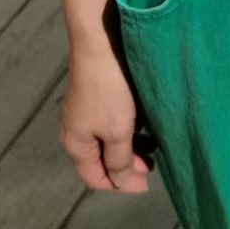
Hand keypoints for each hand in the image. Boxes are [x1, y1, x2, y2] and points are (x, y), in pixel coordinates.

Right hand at [61, 42, 154, 192]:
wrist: (100, 43)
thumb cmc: (108, 89)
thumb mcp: (117, 131)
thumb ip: (119, 159)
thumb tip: (118, 181)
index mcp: (76, 145)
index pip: (95, 178)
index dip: (120, 185)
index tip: (146, 183)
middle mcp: (75, 130)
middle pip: (101, 160)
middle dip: (127, 165)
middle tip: (153, 164)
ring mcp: (84, 112)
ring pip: (108, 140)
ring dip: (130, 146)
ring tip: (154, 146)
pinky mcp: (94, 96)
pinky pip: (110, 122)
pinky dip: (128, 129)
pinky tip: (145, 123)